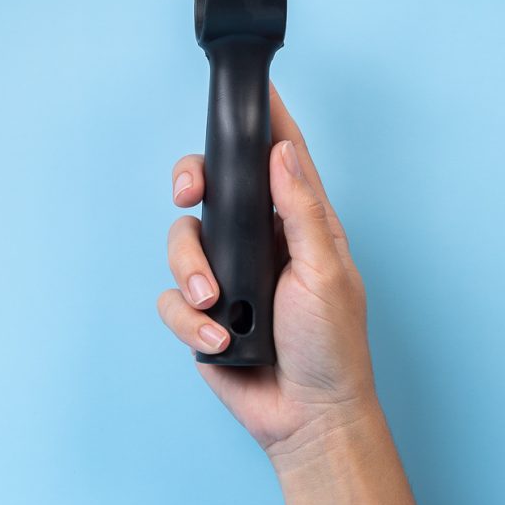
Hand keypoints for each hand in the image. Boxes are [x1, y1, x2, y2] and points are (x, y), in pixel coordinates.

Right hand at [156, 82, 377, 465]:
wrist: (308, 418)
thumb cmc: (332, 347)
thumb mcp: (325, 272)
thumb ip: (300, 210)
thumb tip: (281, 151)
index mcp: (298, 223)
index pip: (279, 158)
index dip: (262, 120)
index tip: (249, 86)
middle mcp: (259, 241)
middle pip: (212, 187)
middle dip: (191, 180)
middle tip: (188, 191)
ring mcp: (229, 276)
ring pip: (182, 242)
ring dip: (190, 271)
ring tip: (216, 303)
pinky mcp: (204, 315)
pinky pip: (171, 299)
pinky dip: (189, 319)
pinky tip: (219, 340)